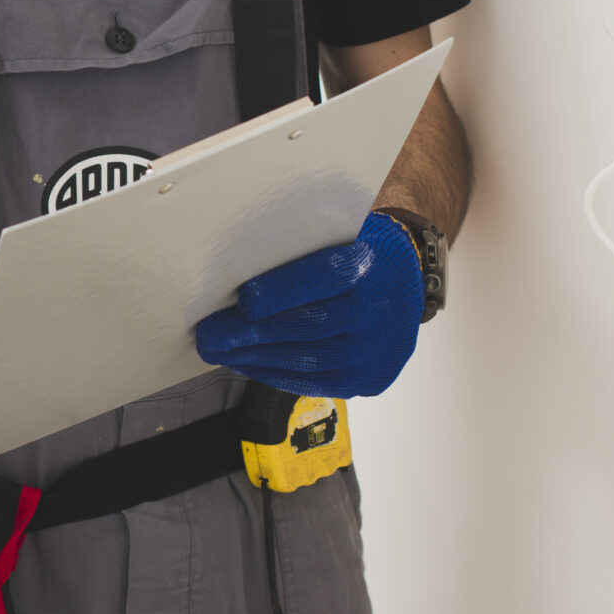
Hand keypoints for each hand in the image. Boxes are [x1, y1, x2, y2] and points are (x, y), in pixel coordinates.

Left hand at [193, 212, 422, 398]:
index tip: (243, 300)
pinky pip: (316, 383)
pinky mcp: (371, 378)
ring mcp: (378, 350)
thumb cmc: (355, 247)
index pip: (326, 277)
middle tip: (208, 335)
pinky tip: (249, 365)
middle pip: (309, 327)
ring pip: (308, 361)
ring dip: (256, 359)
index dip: (283, 291)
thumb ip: (297, 248)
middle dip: (251, 335)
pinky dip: (277, 374)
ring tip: (220, 352)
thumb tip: (232, 270)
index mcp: (372, 263)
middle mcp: (380, 310)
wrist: (404, 278)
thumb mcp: (335, 230)